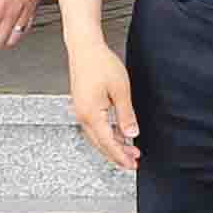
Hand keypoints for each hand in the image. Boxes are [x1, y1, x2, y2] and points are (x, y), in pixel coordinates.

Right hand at [67, 39, 138, 171]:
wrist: (85, 49)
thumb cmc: (101, 64)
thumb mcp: (121, 90)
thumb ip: (126, 115)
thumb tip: (131, 134)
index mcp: (91, 114)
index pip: (108, 142)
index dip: (121, 155)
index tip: (132, 164)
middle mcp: (82, 115)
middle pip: (100, 143)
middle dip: (117, 154)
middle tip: (132, 162)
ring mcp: (81, 111)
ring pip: (97, 136)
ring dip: (112, 144)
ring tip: (129, 150)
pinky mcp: (83, 105)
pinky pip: (95, 126)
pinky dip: (107, 133)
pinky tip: (117, 134)